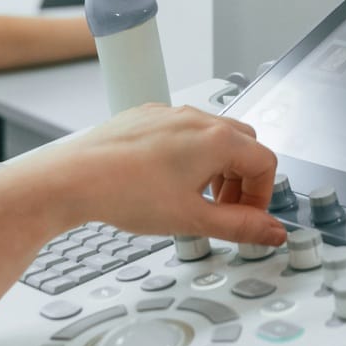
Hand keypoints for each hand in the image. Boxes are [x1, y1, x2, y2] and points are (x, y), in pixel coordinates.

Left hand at [26, 104, 286, 245]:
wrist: (74, 178)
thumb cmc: (126, 193)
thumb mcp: (193, 219)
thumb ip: (240, 226)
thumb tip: (271, 231)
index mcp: (218, 140)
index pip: (265, 163)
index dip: (261, 197)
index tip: (246, 219)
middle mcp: (197, 119)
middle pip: (244, 145)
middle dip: (241, 180)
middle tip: (222, 209)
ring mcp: (171, 114)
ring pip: (213, 136)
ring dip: (216, 167)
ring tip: (193, 198)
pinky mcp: (147, 116)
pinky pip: (182, 131)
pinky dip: (188, 155)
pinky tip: (164, 182)